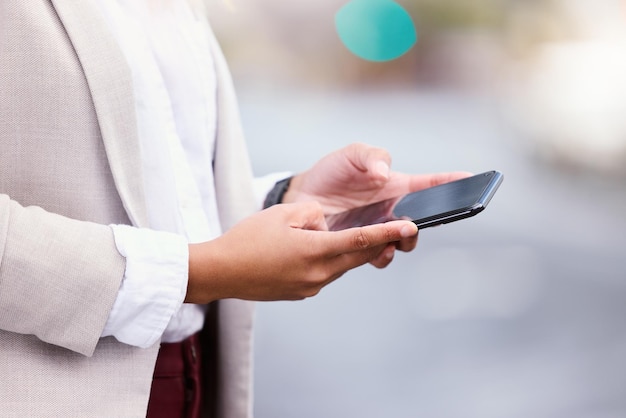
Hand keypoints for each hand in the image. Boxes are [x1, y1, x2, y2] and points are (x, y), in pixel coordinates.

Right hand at [185, 201, 417, 302]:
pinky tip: (317, 250)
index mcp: (315, 250)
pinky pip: (326, 274)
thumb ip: (312, 213)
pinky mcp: (302, 293)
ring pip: (342, 266)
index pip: (361, 240)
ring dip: (351, 252)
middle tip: (397, 231)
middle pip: (357, 257)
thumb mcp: (281, 213)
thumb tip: (324, 222)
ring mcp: (310, 286)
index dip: (388, 233)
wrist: (221, 273)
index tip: (410, 227)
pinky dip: (331, 261)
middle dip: (378, 243)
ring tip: (353, 236)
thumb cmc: (246, 240)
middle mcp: (318, 273)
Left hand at [282, 143, 470, 262]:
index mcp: (397, 185)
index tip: (474, 179)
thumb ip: (373, 157)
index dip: (453, 182)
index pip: (431, 184)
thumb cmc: (331, 172)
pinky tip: (376, 251)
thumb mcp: (352, 154)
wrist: (301, 197)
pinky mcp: (361, 244)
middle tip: (424, 220)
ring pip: (404, 242)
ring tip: (397, 238)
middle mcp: (393, 210)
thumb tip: (386, 175)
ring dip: (405, 242)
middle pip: (424, 220)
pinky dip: (381, 256)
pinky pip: (378, 256)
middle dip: (431, 222)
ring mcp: (378, 229)